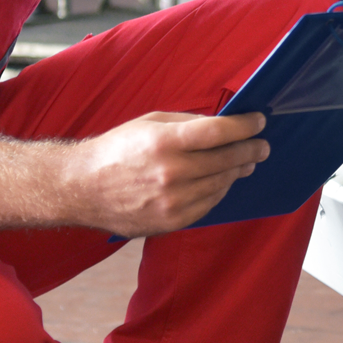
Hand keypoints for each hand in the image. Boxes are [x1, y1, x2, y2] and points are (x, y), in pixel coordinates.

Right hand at [65, 110, 268, 235]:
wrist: (81, 188)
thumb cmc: (116, 150)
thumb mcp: (149, 123)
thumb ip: (187, 123)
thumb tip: (222, 125)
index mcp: (165, 142)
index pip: (219, 132)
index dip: (244, 126)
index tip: (259, 122)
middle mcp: (171, 173)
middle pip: (226, 159)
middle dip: (250, 150)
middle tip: (262, 146)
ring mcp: (172, 200)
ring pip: (221, 183)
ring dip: (237, 171)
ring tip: (246, 163)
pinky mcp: (170, 221)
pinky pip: (209, 204)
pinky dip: (219, 191)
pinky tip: (223, 181)